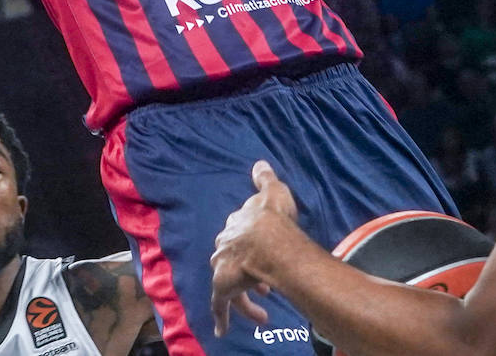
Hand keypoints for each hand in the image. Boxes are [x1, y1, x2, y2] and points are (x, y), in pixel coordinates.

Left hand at [210, 160, 297, 335]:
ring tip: (262, 315)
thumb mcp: (273, 192)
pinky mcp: (223, 287)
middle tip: (263, 283)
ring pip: (229, 286)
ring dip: (244, 300)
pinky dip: (220, 319)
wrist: (269, 241)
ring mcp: (222, 267)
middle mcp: (225, 245)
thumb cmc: (275, 218)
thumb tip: (259, 163)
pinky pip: (220, 306)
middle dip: (246, 272)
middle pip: (231, 260)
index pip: (237, 235)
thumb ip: (265, 179)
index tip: (262, 254)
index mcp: (235, 225)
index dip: (249, 244)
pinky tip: (221, 332)